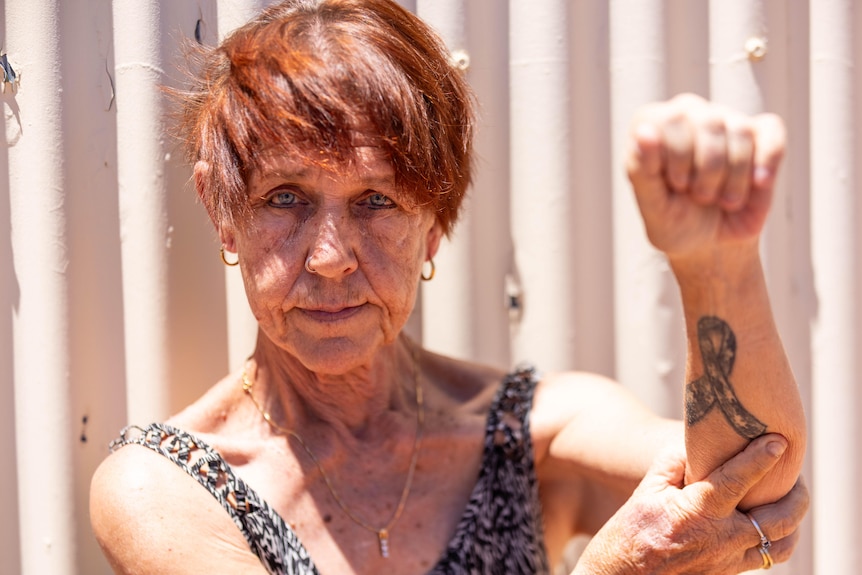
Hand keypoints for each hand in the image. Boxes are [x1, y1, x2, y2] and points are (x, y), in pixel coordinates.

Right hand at [572, 434, 808, 573]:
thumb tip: (697, 442)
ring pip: (781, 544)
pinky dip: (779, 539)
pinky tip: (771, 525)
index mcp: (696, 513)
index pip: (737, 481)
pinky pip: (766, 559)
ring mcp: (727, 561)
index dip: (760, 458)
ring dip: (794, 521)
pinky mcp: (728, 574)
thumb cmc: (629, 532)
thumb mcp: (646, 490)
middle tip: (797, 476)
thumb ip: (674, 463)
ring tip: (792, 500)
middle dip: (797, 495)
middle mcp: (719, 540)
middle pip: (778, 518)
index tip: (778, 441)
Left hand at [625, 93, 784, 262]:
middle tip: (699, 196)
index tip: (676, 186)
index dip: (677, 160)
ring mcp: (725, 121)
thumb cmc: (675, 221)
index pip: (670, 120)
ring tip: (721, 200)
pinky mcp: (761, 135)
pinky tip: (757, 184)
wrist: (712, 245)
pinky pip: (772, 136)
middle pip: (707, 122)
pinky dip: (766, 164)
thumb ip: (642, 170)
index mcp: (652, 124)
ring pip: (739, 133)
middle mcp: (688, 113)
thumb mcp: (653, 206)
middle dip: (706, 171)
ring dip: (732, 179)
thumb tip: (644, 131)